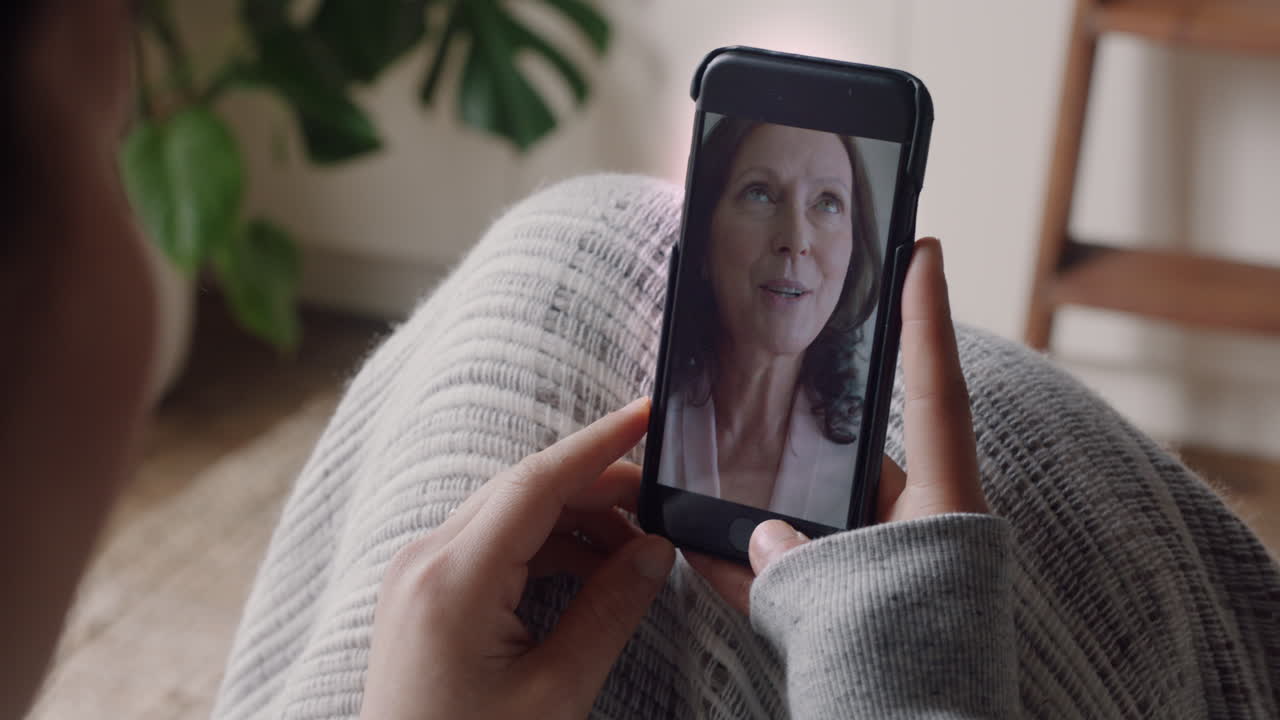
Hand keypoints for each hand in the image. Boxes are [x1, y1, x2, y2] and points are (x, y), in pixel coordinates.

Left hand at [359, 398, 674, 719]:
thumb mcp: (556, 692)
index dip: (598, 446)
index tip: (646, 415)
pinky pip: (489, 546)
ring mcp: (415, 575)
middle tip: (659, 504)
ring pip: (508, 516)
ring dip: (572, 522)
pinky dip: (542, 549)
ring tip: (631, 551)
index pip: (536, 484)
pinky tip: (586, 572)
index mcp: (452, 581)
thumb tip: (654, 552)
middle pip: (522, 492)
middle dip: (595, 488)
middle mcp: (424, 561)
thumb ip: (609, 610)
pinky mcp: (420, 594)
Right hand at [687, 238, 988, 612]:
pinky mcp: (848, 608)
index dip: (927, 317)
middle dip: (797, 434)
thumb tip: (757, 536)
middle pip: (851, 458)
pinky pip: (790, 571)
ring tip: (699, 476)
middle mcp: (916, 531)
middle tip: (761, 378)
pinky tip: (691, 549)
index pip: (936, 391)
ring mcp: (881, 569)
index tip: (926, 247)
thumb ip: (801, 562)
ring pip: (809, 518)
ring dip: (756, 508)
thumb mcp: (857, 605)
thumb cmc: (914, 676)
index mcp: (943, 508)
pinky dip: (746, 564)